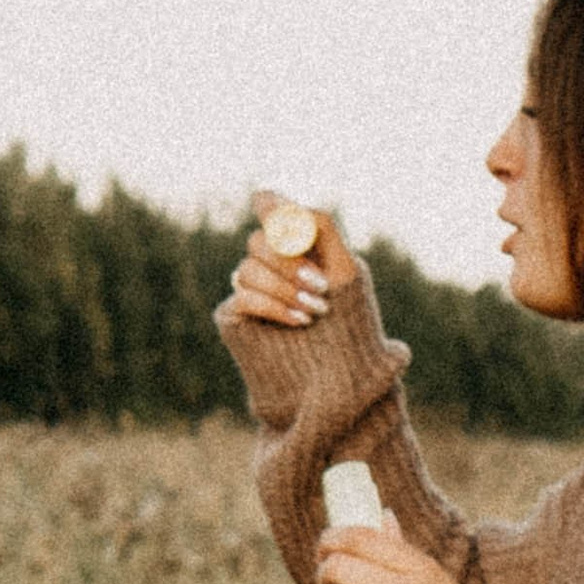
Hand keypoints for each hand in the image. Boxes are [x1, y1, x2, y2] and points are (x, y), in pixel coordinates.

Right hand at [227, 193, 358, 331]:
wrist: (335, 377)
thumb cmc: (348, 323)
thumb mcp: (346, 268)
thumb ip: (323, 230)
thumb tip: (290, 207)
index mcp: (295, 244)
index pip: (268, 207)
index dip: (271, 206)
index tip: (277, 213)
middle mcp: (268, 263)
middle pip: (258, 240)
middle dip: (289, 261)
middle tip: (320, 284)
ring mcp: (249, 288)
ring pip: (247, 269)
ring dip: (285, 288)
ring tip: (316, 311)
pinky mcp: (234, 315)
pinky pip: (243, 297)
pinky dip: (274, 306)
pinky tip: (300, 320)